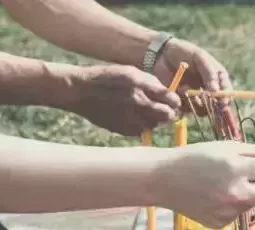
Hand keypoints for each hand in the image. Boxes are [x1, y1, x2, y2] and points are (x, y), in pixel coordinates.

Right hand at [65, 65, 180, 135]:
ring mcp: (130, 120)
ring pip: (155, 125)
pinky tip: (132, 116)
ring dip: (154, 119)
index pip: (172, 100)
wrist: (80, 91)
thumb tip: (170, 93)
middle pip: (167, 116)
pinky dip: (141, 125)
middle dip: (168, 112)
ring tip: (143, 110)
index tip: (172, 101)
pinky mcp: (123, 130)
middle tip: (163, 108)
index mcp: (141, 87)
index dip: (175, 101)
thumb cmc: (106, 78)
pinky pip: (141, 131)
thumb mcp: (130, 72)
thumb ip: (152, 82)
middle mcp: (137, 105)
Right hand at [153, 142, 254, 228]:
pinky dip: (232, 204)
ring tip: (222, 184)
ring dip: (247, 193)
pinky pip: (238, 213)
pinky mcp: (220, 223)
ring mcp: (227, 212)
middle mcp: (234, 193)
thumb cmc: (196, 158)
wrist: (163, 180)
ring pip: (253, 203)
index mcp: (235, 168)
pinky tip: (214, 196)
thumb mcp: (226, 147)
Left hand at [154, 38, 230, 113]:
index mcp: (217, 79)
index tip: (221, 103)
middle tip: (201, 97)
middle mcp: (209, 91)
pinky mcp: (183, 103)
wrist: (161, 54)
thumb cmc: (183, 52)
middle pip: (216, 106)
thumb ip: (209, 73)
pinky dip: (184, 104)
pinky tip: (177, 91)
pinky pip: (187, 111)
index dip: (225, 99)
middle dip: (211, 104)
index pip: (227, 93)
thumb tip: (216, 92)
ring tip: (184, 89)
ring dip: (196, 103)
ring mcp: (196, 98)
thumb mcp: (200, 57)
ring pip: (202, 111)